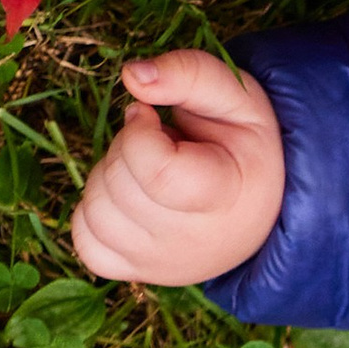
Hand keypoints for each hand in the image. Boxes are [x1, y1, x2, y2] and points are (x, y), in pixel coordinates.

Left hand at [73, 53, 286, 284]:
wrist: (261, 209)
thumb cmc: (245, 148)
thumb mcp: (235, 96)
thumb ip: (189, 74)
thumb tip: (131, 75)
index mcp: (225, 195)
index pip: (154, 170)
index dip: (138, 131)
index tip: (150, 116)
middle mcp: (194, 242)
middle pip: (119, 187)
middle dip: (125, 149)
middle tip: (158, 144)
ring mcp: (163, 265)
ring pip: (96, 212)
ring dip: (109, 178)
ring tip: (145, 172)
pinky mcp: (139, 273)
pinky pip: (87, 242)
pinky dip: (93, 214)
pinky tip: (125, 199)